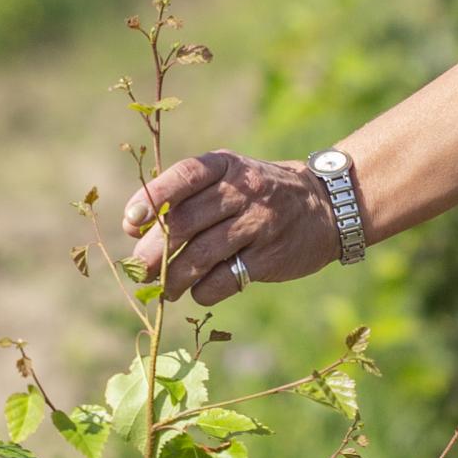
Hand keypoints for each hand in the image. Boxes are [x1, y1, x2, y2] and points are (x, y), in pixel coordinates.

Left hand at [122, 150, 340, 305]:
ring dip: (173, 278)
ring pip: (201, 256)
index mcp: (226, 166)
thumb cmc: (259, 194)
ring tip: (163, 289)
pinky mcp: (270, 256)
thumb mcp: (229, 178)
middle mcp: (243, 190)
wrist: (326, 207)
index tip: (131, 221)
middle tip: (139, 270)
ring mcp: (259, 223)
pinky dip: (203, 290)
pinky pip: (225, 280)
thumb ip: (184, 196)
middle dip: (154, 251)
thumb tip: (132, 227)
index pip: (184, 176)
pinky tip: (197, 291)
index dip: (153, 197)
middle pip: (186, 223)